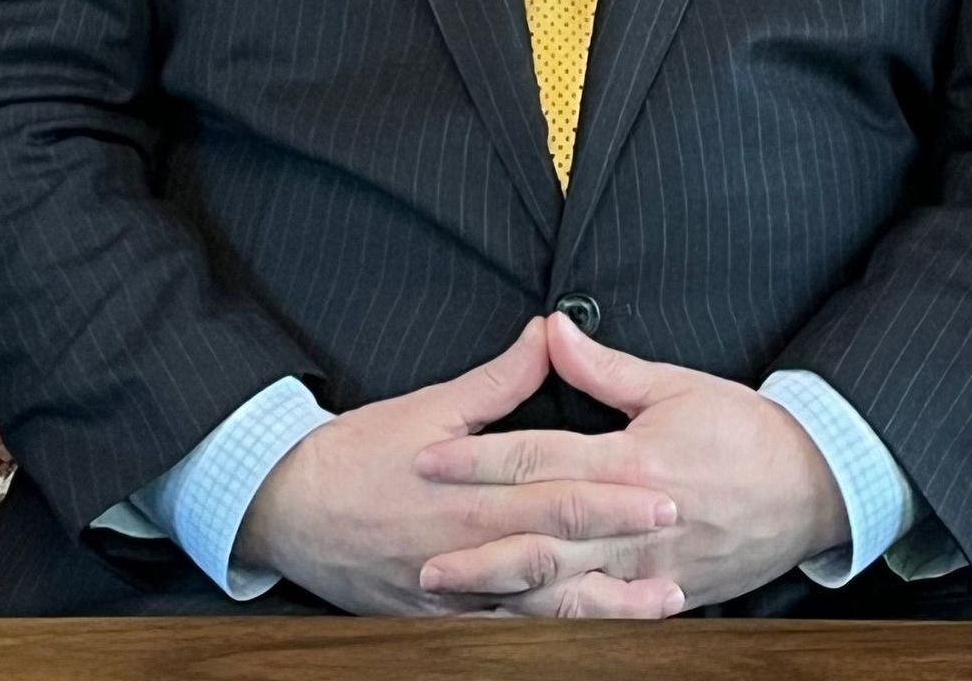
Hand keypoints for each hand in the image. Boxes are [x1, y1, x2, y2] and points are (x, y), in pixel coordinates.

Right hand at [236, 315, 687, 616]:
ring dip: (605, 607)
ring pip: (542, 609)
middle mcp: (471, 549)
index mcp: (473, 493)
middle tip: (680, 545)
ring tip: (661, 605)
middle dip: (623, 552)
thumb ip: (499, 380)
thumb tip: (549, 334)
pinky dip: (552, 636)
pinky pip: (505, 636)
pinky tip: (591, 635)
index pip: (558, 492)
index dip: (614, 495)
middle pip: (561, 553)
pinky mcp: (441, 622)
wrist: (291, 508)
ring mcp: (457, 594)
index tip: (665, 490)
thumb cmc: (361, 451)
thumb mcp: (431, 407)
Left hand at [411, 310, 849, 612]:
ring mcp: (651, 567)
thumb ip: (603, 367)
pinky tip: (520, 625)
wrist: (812, 486)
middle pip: (542, 540)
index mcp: (632, 461)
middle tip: (420, 558)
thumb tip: (551, 328)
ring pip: (566, 590)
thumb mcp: (673, 385)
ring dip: (506, 595)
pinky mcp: (667, 594)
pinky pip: (603, 617)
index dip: (479, 461)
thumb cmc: (742, 429)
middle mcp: (636, 522)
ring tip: (454, 598)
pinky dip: (560, 624)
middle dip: (477, 551)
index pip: (539, 460)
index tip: (429, 460)